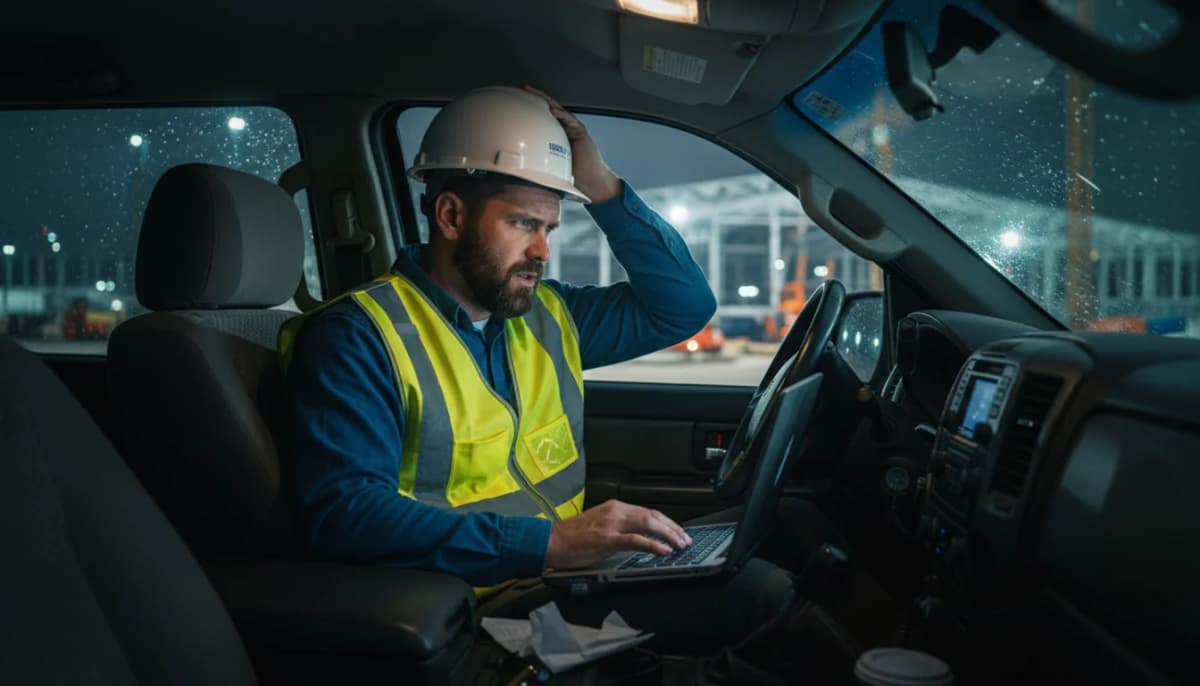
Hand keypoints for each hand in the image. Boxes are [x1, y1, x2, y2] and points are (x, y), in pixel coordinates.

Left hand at [523, 84, 621, 203]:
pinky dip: (561, 115)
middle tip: (522, 88)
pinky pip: (570, 121)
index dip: (529, 107)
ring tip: (533, 93)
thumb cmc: (574, 176)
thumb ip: (538, 159)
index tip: (515, 99)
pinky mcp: (581, 133)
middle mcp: (563, 129)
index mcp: (555, 135)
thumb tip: (520, 163)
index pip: (541, 116)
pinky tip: (552, 111)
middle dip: (536, 97)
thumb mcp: (550, 166)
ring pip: (558, 110)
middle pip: (548, 108)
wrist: (592, 183)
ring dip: (546, 100)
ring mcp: (573, 129)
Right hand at [545, 499, 693, 569]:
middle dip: (673, 528)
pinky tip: (663, 551)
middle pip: (653, 516)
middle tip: (686, 540)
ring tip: (680, 545)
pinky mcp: (606, 539)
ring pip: (648, 524)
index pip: (648, 511)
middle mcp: (615, 511)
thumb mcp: (599, 525)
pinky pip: (636, 540)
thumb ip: (619, 527)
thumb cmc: (571, 537)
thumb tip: (641, 537)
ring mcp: (611, 524)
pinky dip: (653, 545)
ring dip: (668, 535)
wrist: (550, 541)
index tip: (678, 532)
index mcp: (614, 507)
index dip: (667, 522)